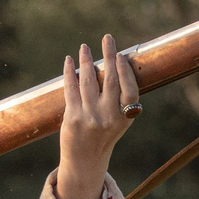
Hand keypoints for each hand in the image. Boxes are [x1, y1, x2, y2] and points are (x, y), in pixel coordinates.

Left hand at [54, 34, 140, 198]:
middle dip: (108, 56)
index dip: (126, 72)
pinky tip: (69, 61)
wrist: (85, 160)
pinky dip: (70, 73)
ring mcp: (89, 117)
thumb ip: (119, 98)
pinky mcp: (72, 117)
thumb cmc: (104, 134)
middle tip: (107, 38)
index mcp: (124, 119)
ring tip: (85, 47)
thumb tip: (114, 63)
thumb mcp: (119, 121)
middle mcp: (108, 118)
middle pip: (110, 81)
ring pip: (88, 81)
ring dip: (86, 61)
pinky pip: (71, 89)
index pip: (130, 91)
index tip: (121, 56)